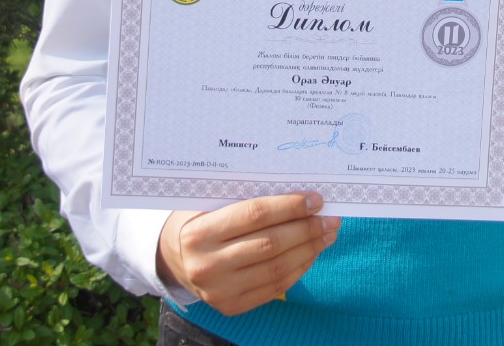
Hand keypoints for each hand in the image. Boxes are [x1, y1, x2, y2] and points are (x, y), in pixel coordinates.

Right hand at [157, 192, 339, 315]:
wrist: (173, 258)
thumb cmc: (198, 221)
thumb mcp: (210, 203)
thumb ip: (246, 199)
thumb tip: (300, 196)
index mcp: (199, 232)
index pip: (254, 215)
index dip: (289, 206)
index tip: (316, 199)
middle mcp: (206, 264)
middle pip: (270, 243)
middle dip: (306, 229)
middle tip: (330, 218)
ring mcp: (219, 290)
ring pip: (276, 268)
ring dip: (309, 249)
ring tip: (327, 234)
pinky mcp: (230, 306)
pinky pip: (274, 287)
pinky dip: (298, 269)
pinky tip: (312, 253)